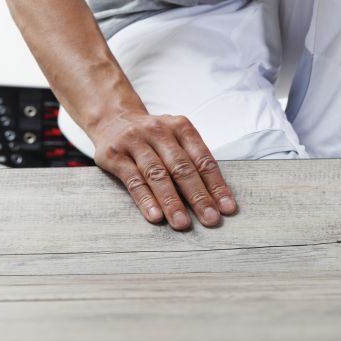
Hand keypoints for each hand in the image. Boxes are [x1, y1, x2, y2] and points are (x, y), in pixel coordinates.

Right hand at [91, 111, 236, 229]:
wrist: (112, 118)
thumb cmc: (154, 137)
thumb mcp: (175, 138)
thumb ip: (192, 160)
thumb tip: (215, 198)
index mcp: (181, 127)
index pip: (203, 160)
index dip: (216, 185)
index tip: (227, 208)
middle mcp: (159, 132)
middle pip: (182, 168)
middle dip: (198, 196)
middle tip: (210, 219)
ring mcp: (136, 142)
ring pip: (157, 175)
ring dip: (172, 202)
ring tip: (182, 223)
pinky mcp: (115, 155)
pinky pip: (133, 180)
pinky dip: (145, 199)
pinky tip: (155, 216)